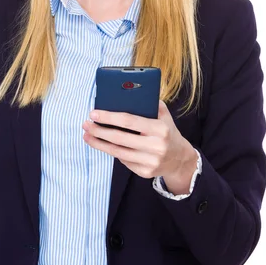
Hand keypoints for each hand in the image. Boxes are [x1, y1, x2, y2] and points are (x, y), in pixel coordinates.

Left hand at [82, 100, 196, 182]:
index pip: (129, 121)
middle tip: (86, 124)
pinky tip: (102, 144)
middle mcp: (155, 146)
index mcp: (159, 129)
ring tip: (87, 135)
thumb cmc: (167, 132)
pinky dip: (111, 151)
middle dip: (98, 130)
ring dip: (98, 143)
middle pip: (119, 138)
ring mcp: (150, 161)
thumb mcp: (164, 116)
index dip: (109, 117)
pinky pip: (123, 160)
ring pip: (117, 152)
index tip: (94, 113)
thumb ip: (150, 103)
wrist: (180, 159)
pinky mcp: (145, 172)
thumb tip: (128, 91)